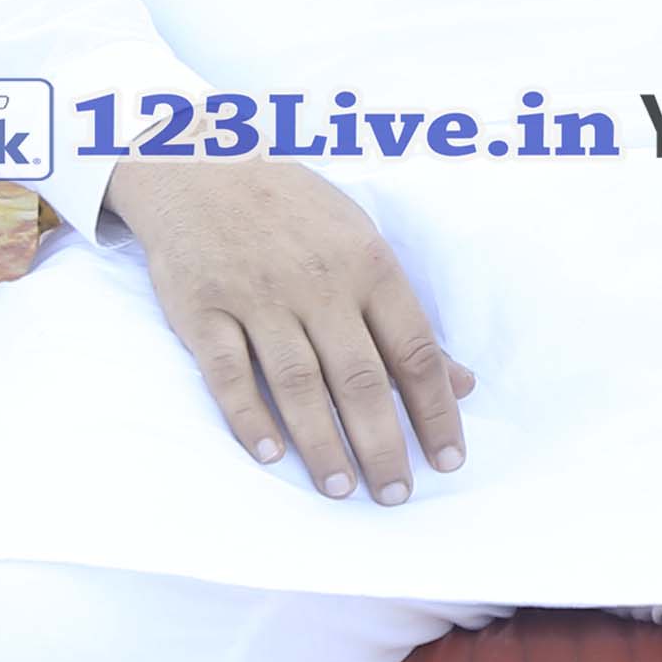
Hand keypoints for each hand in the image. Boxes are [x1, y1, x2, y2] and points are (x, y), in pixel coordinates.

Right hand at [108, 153, 473, 499]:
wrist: (199, 165)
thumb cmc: (293, 210)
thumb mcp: (362, 242)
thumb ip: (405, 317)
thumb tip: (461, 382)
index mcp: (368, 264)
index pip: (413, 351)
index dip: (436, 412)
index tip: (448, 461)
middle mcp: (317, 281)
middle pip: (360, 378)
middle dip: (384, 444)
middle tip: (396, 495)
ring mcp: (257, 296)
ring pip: (297, 383)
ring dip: (323, 444)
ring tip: (343, 489)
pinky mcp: (203, 309)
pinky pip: (228, 372)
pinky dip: (249, 417)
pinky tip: (271, 455)